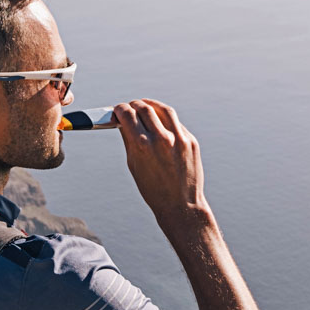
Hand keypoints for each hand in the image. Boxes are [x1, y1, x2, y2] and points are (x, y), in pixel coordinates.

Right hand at [112, 99, 209, 227]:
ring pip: (164, 110)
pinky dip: (166, 120)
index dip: (120, 109)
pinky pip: (176, 123)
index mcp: (142, 145)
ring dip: (152, 105)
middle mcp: (161, 139)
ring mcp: (179, 139)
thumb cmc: (153, 189)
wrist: (180, 204)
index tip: (118, 110)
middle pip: (144, 108)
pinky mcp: (191, 141)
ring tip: (145, 106)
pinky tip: (160, 122)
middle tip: (130, 107)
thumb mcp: (134, 165)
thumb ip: (128, 139)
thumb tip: (122, 121)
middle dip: (134, 105)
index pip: (127, 114)